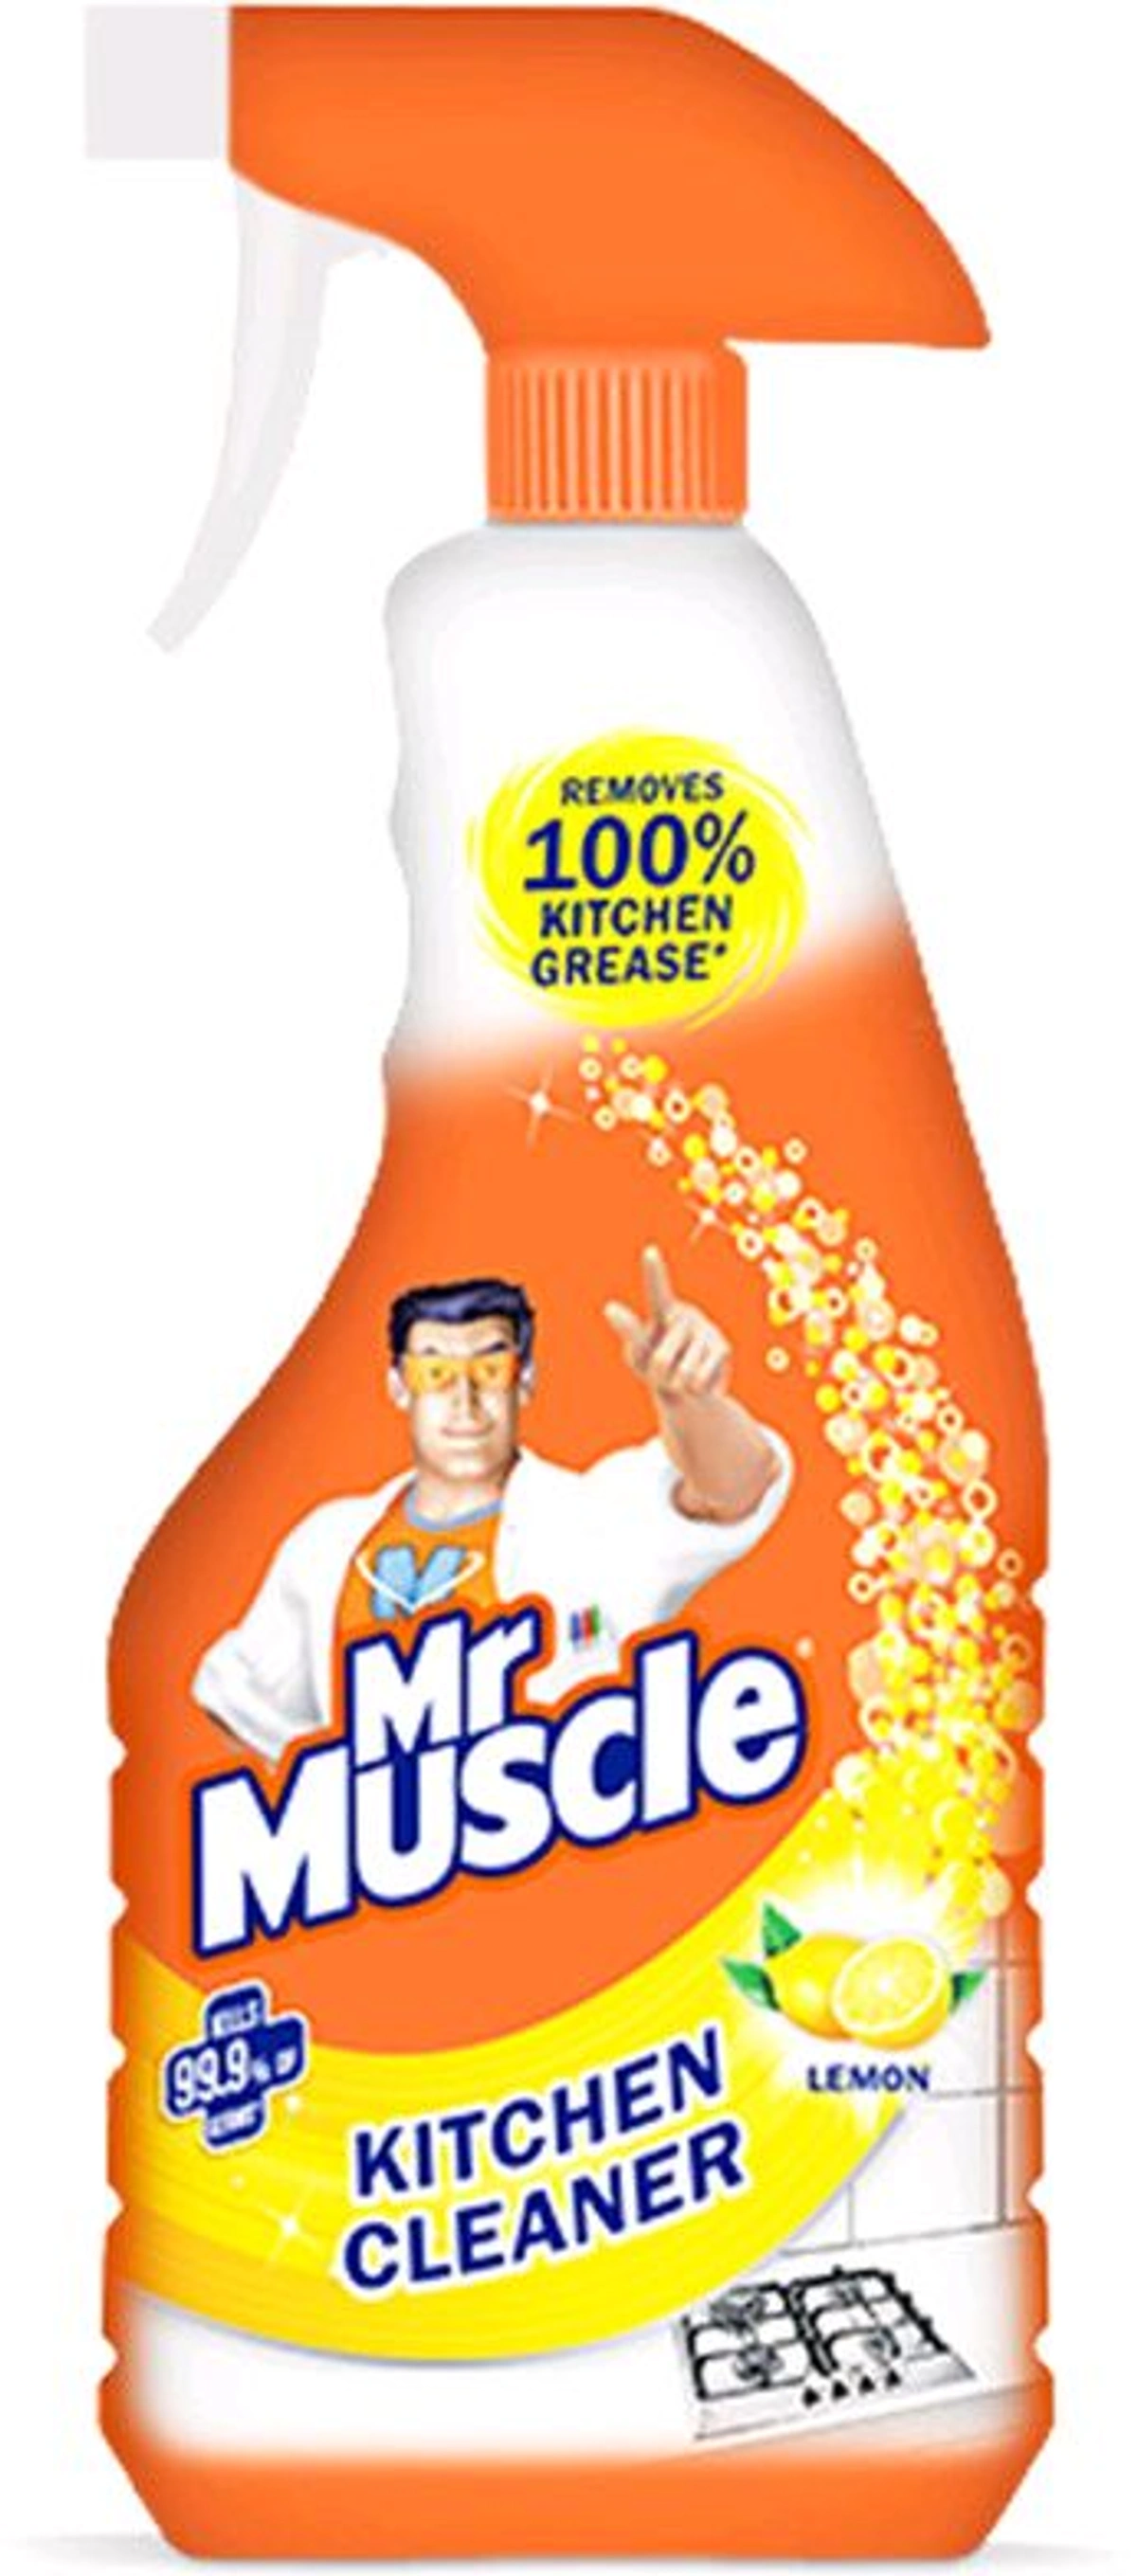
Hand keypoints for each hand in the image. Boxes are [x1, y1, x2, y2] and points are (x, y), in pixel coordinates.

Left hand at [604, 1245, 730, 1401]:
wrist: (688, 1387)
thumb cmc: (655, 1366)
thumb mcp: (639, 1358)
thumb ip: (641, 1347)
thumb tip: (650, 1342)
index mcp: (661, 1312)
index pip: (656, 1291)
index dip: (654, 1272)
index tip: (650, 1251)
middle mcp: (685, 1316)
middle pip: (660, 1361)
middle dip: (658, 1377)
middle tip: (663, 1373)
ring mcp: (706, 1330)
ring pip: (682, 1374)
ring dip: (677, 1385)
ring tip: (681, 1376)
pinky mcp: (723, 1348)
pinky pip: (699, 1382)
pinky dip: (694, 1390)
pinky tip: (699, 1379)